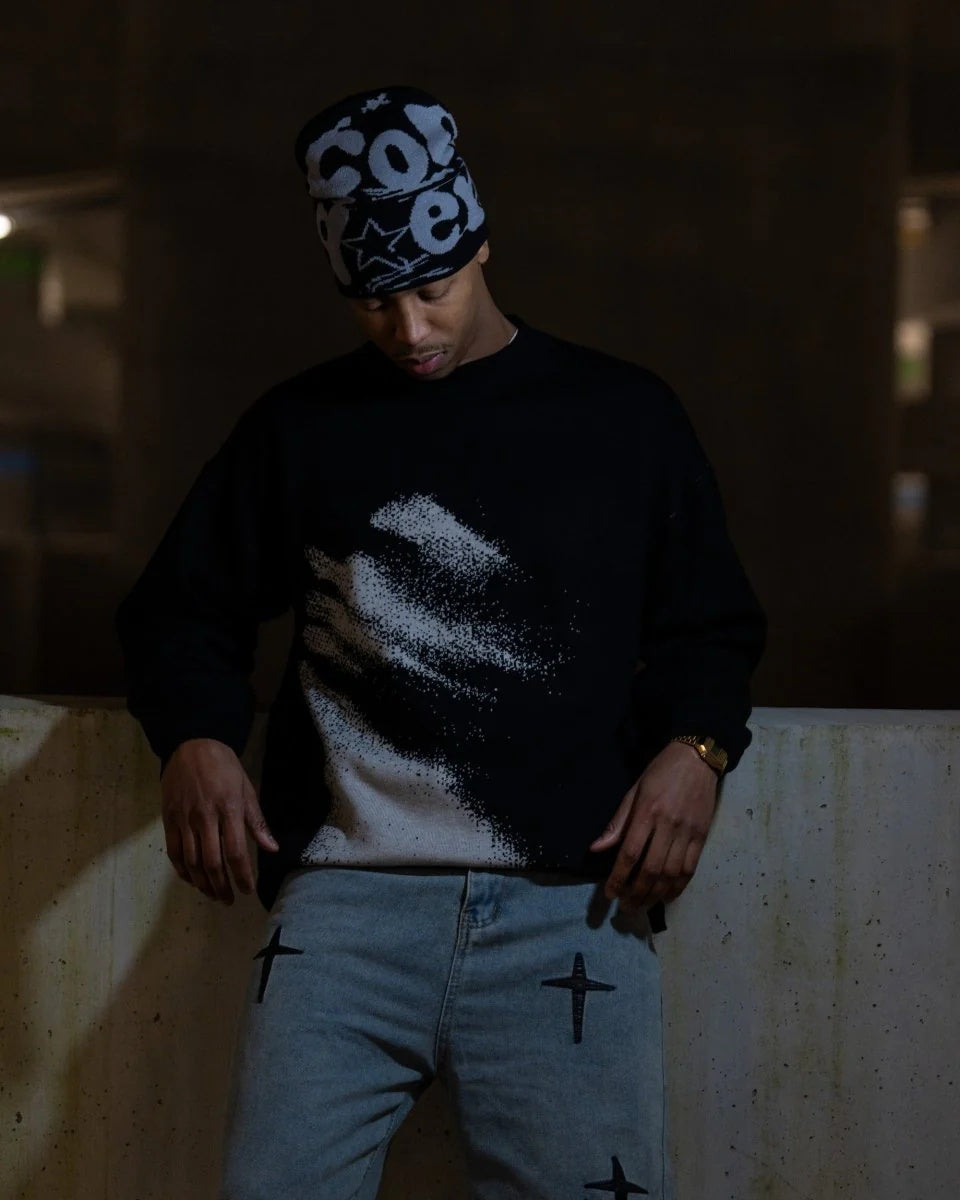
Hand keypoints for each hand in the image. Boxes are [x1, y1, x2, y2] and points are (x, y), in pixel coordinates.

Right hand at [160, 737, 278, 904]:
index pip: (236, 852)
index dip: (242, 876)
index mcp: (228, 810)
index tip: (248, 890)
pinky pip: (173, 852)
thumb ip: (256, 822)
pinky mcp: (168, 819)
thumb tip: (271, 849)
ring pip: (191, 861)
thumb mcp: (246, 789)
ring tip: (213, 894)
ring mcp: (184, 820)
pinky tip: (192, 880)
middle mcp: (205, 818)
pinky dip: (182, 870)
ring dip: (202, 883)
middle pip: (212, 862)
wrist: (191, 744)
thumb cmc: (224, 767)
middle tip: (229, 899)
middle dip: (222, 886)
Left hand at [589, 741, 718, 910]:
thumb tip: (596, 848)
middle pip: (651, 869)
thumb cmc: (661, 772)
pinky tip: (667, 895)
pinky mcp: (702, 836)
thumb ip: (617, 822)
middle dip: (636, 893)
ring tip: (643, 905)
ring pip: (672, 874)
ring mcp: (688, 833)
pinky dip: (678, 886)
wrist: (698, 758)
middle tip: (626, 907)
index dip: (619, 877)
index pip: (630, 853)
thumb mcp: (634, 791)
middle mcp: (668, 825)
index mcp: (647, 812)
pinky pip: (690, 869)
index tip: (610, 893)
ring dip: (656, 895)